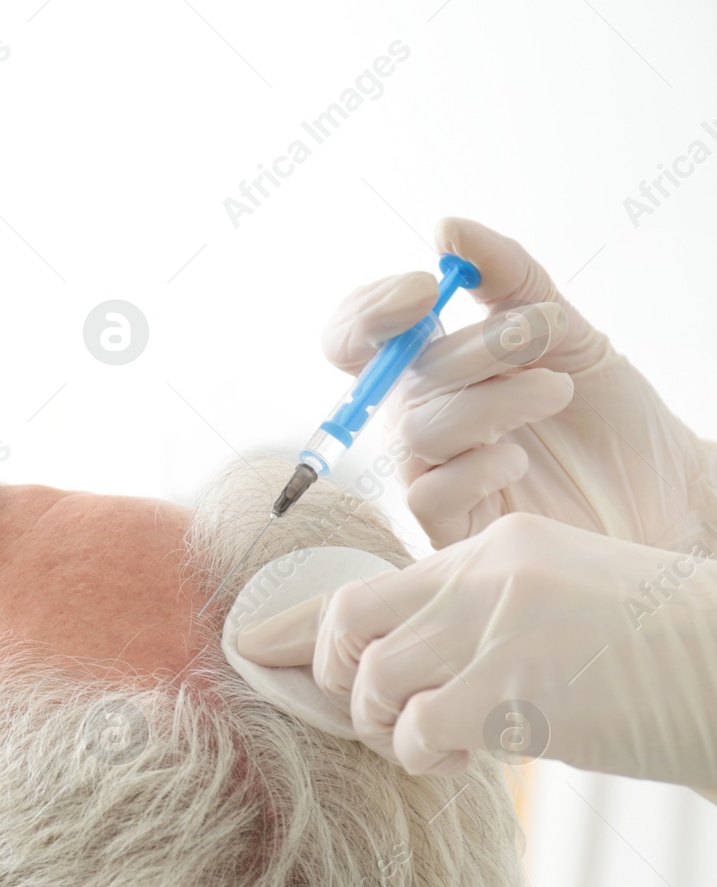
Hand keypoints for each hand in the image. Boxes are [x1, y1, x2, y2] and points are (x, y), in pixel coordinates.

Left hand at [236, 512, 716, 788]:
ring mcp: (498, 627)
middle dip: (338, 682)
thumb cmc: (653, 655)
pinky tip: (472, 757)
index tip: (252, 648)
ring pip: (376, 683)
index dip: (300, 627)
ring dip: (389, 730)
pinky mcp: (515, 688)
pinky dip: (429, 757)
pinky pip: (419, 731)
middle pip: (349, 625)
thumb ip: (475, 620)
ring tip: (441, 744)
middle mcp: (485, 574)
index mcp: (494, 545)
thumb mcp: (555, 607)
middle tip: (378, 718)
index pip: (369, 583)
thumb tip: (392, 672)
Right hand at [323, 218, 716, 550]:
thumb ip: (506, 277)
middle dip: (476, 348)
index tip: (430, 288)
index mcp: (428, 370)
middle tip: (542, 334)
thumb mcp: (565, 327)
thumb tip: (447, 228)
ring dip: (496, 400)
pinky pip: (430, 493)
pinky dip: (480, 466)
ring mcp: (429, 474)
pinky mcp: (450, 528)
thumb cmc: (604, 413)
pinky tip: (520, 459)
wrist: (662, 488)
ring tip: (556, 390)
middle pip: (400, 378)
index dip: (371, 311)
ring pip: (420, 430)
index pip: (355, 338)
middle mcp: (417, 419)